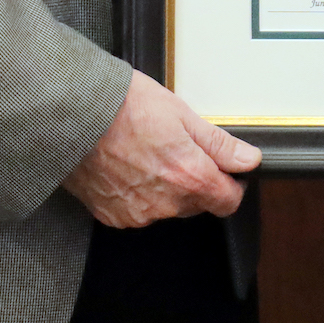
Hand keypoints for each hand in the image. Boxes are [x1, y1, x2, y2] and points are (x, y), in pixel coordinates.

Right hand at [62, 70, 261, 227]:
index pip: (228, 201)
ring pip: (168, 207)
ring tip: (148, 151)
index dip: (231, 184)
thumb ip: (218, 143)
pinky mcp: (114, 216)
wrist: (75, 113)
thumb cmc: (124, 105)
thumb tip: (248, 159)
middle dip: (196, 179)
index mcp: (189, 176)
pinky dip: (140, 193)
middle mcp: (166, 203)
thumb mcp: (181, 113)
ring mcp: (138, 213)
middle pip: (198, 203)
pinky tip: (129, 165)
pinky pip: (139, 210)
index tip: (225, 170)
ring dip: (167, 187)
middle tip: (177, 146)